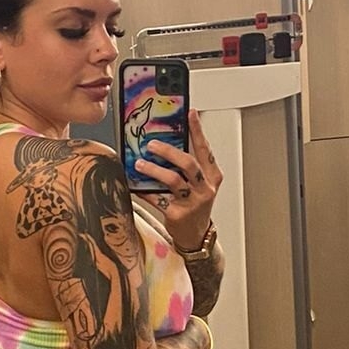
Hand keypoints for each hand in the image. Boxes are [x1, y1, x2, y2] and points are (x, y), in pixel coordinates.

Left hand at [131, 109, 221, 250]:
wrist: (195, 235)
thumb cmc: (195, 205)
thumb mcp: (199, 183)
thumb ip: (189, 165)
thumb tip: (168, 141)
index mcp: (212, 176)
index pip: (204, 148)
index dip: (197, 130)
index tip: (190, 113)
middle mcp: (205, 187)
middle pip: (188, 163)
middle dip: (168, 151)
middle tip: (151, 144)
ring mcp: (193, 202)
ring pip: (173, 180)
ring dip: (154, 169)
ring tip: (139, 164)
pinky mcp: (178, 214)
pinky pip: (158, 198)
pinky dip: (145, 190)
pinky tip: (135, 185)